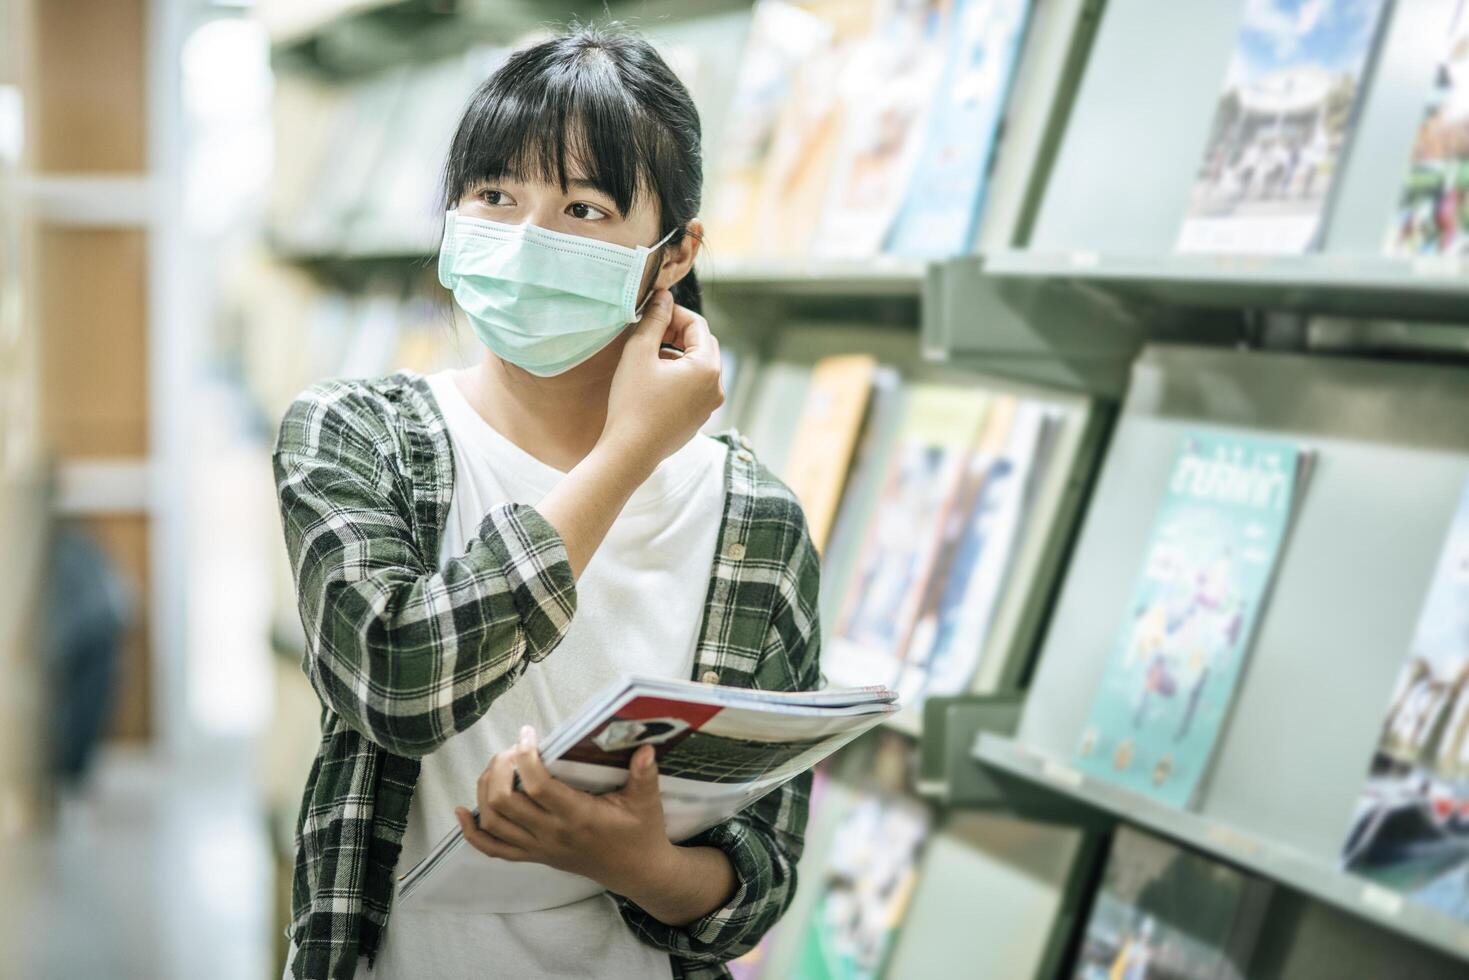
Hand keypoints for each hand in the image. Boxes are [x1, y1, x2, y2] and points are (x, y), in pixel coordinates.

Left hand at [455, 725, 675, 897]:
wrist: (636, 872)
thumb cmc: (640, 833)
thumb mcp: (647, 803)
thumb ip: (645, 775)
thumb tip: (646, 747)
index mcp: (578, 817)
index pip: (538, 787)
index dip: (526, 757)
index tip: (529, 733)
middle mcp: (552, 834)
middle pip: (505, 802)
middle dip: (500, 767)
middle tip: (514, 748)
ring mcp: (539, 848)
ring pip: (493, 821)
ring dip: (485, 789)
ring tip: (498, 765)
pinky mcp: (534, 856)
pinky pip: (493, 849)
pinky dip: (472, 831)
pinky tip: (462, 810)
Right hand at [600, 290, 723, 472]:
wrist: (629, 453)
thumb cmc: (633, 402)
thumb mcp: (639, 352)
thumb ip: (654, 319)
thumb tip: (663, 296)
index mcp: (708, 367)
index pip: (697, 325)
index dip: (674, 313)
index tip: (651, 313)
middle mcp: (716, 386)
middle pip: (702, 344)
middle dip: (678, 332)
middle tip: (650, 331)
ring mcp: (709, 406)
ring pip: (698, 366)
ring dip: (677, 353)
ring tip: (648, 355)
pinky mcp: (698, 419)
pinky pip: (694, 387)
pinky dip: (678, 375)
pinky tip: (653, 380)